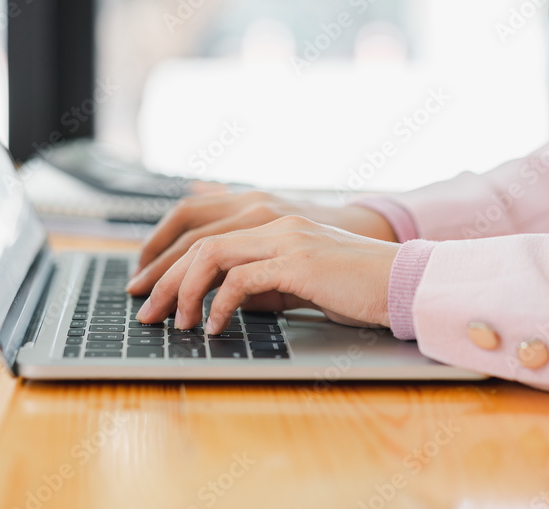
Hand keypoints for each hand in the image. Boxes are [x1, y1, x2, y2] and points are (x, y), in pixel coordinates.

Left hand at [134, 215, 400, 332]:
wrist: (404, 282)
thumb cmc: (355, 286)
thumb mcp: (299, 280)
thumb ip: (261, 280)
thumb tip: (220, 299)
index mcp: (271, 220)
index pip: (202, 228)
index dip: (167, 257)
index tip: (148, 287)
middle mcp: (273, 220)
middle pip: (197, 240)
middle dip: (162, 276)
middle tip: (144, 310)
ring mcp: (285, 237)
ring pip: (210, 253)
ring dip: (183, 291)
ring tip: (175, 323)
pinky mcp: (298, 261)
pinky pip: (240, 280)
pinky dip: (218, 305)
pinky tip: (214, 327)